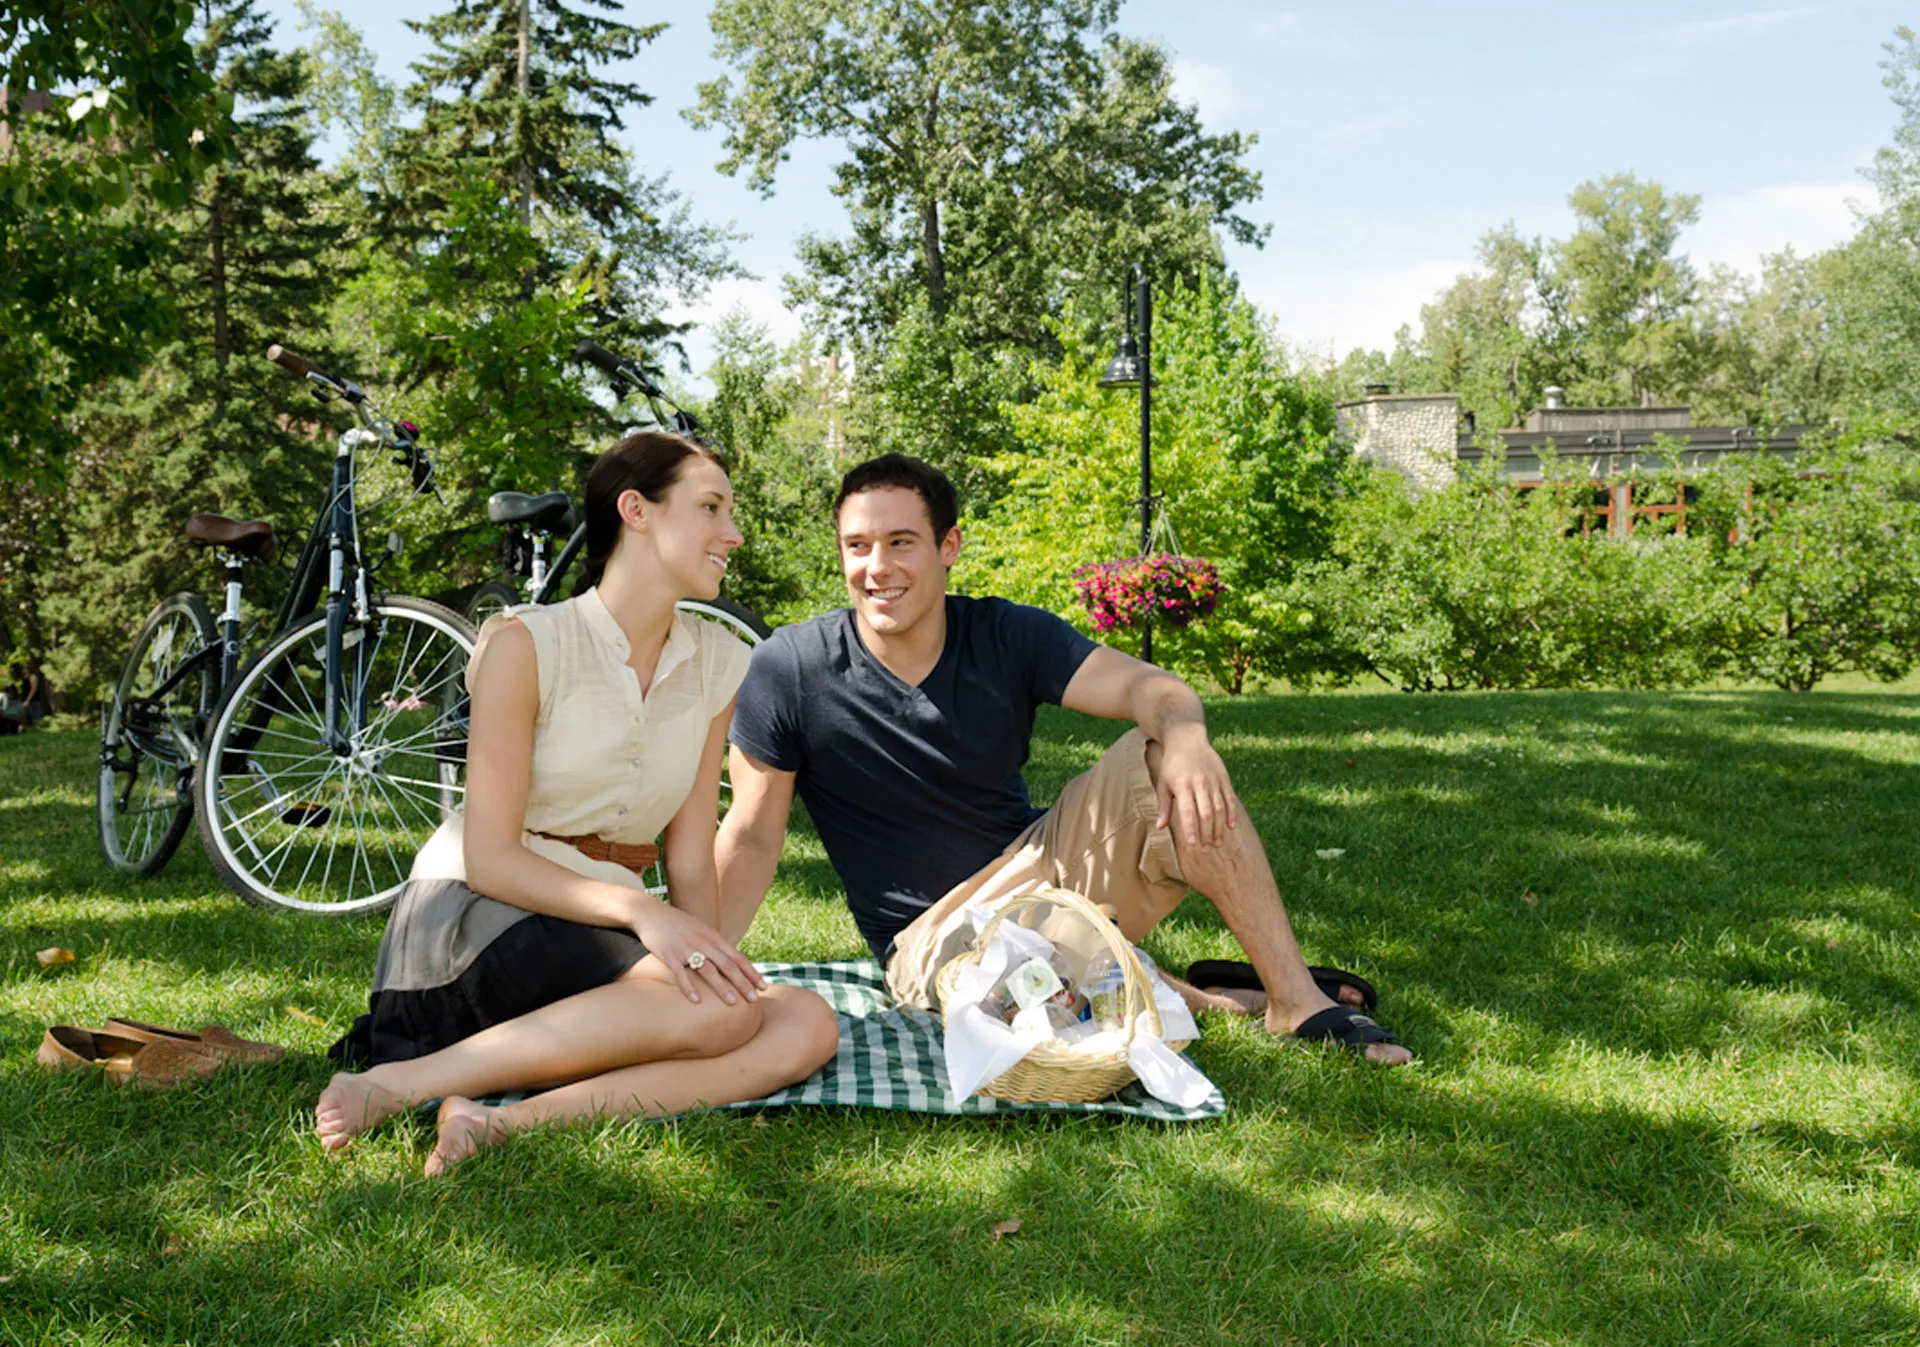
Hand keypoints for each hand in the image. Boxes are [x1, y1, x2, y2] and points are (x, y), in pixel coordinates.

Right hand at [628, 899, 764, 1005]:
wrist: (651, 913)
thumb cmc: (678, 925)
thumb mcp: (701, 931)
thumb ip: (716, 945)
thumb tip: (732, 961)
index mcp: (713, 937)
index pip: (737, 957)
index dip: (751, 973)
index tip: (762, 987)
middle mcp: (703, 942)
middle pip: (728, 965)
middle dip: (743, 983)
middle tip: (754, 999)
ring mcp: (686, 949)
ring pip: (708, 970)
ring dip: (722, 987)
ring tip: (732, 1002)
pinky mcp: (669, 954)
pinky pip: (680, 973)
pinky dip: (689, 987)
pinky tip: (696, 1000)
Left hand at [1154, 732, 1238, 848]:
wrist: (1187, 739)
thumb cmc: (1172, 765)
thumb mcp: (1163, 783)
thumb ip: (1163, 806)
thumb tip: (1159, 828)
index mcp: (1182, 785)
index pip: (1187, 811)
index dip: (1190, 828)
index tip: (1192, 844)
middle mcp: (1199, 783)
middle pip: (1206, 813)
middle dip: (1207, 833)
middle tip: (1206, 849)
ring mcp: (1213, 780)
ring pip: (1220, 808)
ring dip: (1219, 828)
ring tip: (1217, 843)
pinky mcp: (1224, 777)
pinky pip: (1230, 798)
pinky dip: (1231, 814)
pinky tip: (1230, 827)